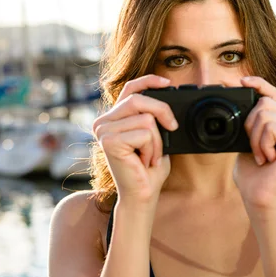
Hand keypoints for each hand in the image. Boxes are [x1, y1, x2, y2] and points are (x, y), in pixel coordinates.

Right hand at [91, 75, 177, 205]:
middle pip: (139, 100)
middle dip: (162, 112)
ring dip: (156, 140)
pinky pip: (145, 133)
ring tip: (149, 155)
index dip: (148, 81)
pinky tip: (144, 161)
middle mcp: (102, 122)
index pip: (129, 89)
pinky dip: (152, 148)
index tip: (168, 83)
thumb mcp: (154, 136)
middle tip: (173, 127)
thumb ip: (153, 116)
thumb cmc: (149, 169)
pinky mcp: (109, 141)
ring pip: (146, 118)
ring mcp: (103, 131)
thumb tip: (167, 96)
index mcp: (112, 119)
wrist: (142, 195)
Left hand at [233, 76, 275, 209]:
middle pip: (264, 103)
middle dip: (250, 126)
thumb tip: (239, 99)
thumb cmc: (252, 174)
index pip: (272, 94)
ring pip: (265, 115)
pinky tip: (269, 159)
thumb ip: (250, 122)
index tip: (242, 82)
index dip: (258, 84)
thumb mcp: (247, 141)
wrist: (259, 196)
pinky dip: (263, 144)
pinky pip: (272, 128)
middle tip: (255, 150)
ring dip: (256, 139)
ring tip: (262, 156)